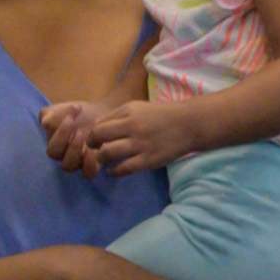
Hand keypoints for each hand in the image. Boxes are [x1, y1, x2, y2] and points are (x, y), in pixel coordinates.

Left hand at [46, 96, 183, 176]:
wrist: (188, 124)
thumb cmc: (160, 115)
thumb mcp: (137, 108)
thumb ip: (116, 116)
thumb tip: (95, 127)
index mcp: (128, 112)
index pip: (98, 124)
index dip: (91, 134)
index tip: (92, 140)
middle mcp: (132, 127)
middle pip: (99, 137)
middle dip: (92, 146)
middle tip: (94, 151)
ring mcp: (140, 144)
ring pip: (108, 153)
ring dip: (101, 159)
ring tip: (103, 161)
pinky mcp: (148, 160)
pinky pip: (124, 168)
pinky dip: (114, 171)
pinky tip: (113, 171)